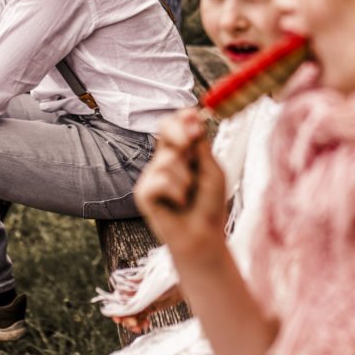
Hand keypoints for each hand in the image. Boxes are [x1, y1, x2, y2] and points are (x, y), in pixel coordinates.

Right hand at [111, 285, 183, 333]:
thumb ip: (133, 292)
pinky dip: (141, 323)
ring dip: (133, 324)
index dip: (116, 310)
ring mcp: (143, 300)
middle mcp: (135, 293)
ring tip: (139, 328)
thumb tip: (118, 295)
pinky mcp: (152, 306)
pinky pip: (142, 317)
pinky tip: (146, 325)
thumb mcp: (148, 286)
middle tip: (133, 324)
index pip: (118, 299)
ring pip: (133, 315)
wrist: (182, 280)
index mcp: (131, 286)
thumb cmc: (165, 279)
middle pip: (125, 309)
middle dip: (126, 319)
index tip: (118, 319)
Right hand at [134, 107, 227, 264]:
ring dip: (187, 178)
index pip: (177, 124)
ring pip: (167, 160)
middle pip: (164, 128)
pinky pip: (159, 181)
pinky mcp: (143, 193)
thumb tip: (195, 116)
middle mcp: (164, 160)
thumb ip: (201, 146)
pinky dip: (176, 192)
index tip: (196, 117)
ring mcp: (151, 176)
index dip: (184, 117)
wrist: (203, 237)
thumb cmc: (209, 205)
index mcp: (182, 152)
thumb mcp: (211, 170)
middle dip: (180, 132)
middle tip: (190, 142)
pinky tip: (180, 204)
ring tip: (190, 194)